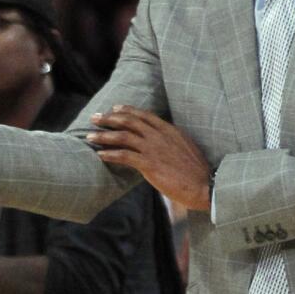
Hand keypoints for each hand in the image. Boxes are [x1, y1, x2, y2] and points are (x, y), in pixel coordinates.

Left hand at [87, 106, 211, 209]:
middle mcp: (160, 135)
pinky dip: (109, 154)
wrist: (205, 185)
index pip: (144, 115)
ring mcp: (154, 149)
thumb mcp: (185, 149)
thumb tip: (160, 144)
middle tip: (95, 118)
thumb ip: (171, 142)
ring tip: (89, 136)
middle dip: (109, 118)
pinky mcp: (149, 164)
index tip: (114, 108)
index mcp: (170, 130)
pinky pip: (124, 156)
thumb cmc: (196, 172)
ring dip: (103, 135)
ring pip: (123, 136)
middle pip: (129, 121)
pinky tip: (99, 155)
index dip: (127, 110)